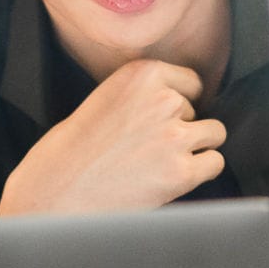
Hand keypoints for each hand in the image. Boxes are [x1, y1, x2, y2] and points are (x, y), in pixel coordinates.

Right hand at [0, 60, 225, 215]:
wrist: (54, 192)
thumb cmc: (69, 151)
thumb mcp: (105, 99)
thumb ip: (141, 97)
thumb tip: (180, 105)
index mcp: (142, 74)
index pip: (190, 81)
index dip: (178, 102)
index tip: (162, 119)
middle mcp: (163, 100)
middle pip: (197, 110)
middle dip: (181, 127)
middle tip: (151, 149)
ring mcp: (174, 136)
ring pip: (214, 134)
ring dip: (196, 148)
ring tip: (166, 163)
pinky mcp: (180, 172)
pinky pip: (215, 163)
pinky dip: (202, 171)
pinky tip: (177, 178)